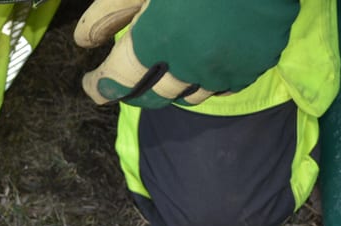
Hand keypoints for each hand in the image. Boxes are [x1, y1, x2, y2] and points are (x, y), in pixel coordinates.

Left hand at [73, 0, 298, 107]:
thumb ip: (109, 11)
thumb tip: (83, 41)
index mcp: (157, 40)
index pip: (116, 82)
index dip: (99, 87)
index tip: (90, 85)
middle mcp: (190, 64)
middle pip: (152, 98)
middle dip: (133, 93)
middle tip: (124, 83)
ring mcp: (226, 66)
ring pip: (190, 97)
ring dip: (171, 90)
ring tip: (164, 73)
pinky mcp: (258, 61)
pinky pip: (225, 86)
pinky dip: (208, 82)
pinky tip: (202, 64)